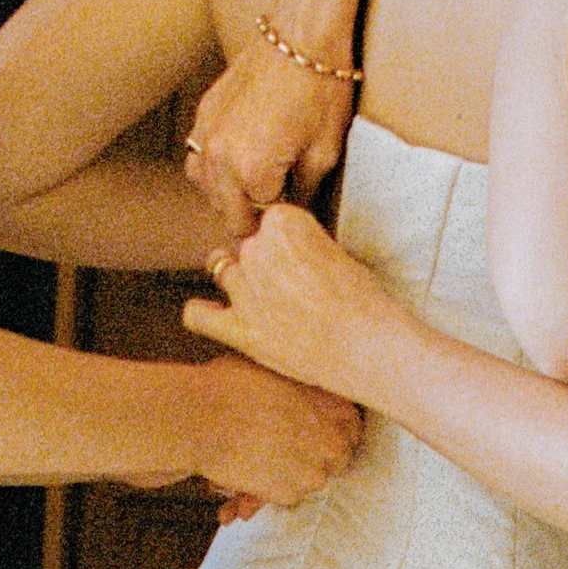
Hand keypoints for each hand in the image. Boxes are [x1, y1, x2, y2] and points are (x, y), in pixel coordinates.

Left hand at [182, 205, 410, 410]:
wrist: (369, 346)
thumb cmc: (364, 302)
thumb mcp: (337, 252)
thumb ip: (305, 245)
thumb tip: (288, 254)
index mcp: (283, 221)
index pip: (270, 221)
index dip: (286, 242)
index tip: (300, 259)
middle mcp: (257, 250)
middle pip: (247, 247)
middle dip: (263, 264)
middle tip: (291, 289)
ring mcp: (245, 291)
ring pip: (223, 272)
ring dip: (239, 282)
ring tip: (264, 301)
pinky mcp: (241, 330)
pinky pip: (198, 316)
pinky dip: (202, 314)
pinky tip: (215, 315)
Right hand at [187, 36, 354, 222]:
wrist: (301, 31)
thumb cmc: (319, 89)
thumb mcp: (323, 154)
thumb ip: (302, 195)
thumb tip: (293, 216)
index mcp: (250, 173)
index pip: (255, 225)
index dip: (274, 222)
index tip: (288, 213)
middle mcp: (219, 158)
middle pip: (227, 214)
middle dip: (251, 213)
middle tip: (277, 199)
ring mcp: (206, 134)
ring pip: (208, 190)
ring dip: (230, 193)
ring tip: (258, 179)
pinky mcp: (203, 114)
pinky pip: (200, 159)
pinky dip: (217, 167)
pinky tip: (241, 157)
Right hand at [189, 351, 360, 506]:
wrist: (200, 418)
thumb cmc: (230, 385)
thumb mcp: (275, 370)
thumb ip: (301, 385)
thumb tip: (304, 381)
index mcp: (333, 406)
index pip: (353, 425)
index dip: (336, 426)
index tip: (320, 427)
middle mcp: (331, 442)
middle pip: (339, 456)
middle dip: (319, 453)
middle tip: (291, 444)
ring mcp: (312, 473)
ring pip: (314, 478)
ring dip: (296, 471)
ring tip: (265, 454)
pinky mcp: (289, 495)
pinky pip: (290, 495)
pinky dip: (274, 488)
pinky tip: (253, 471)